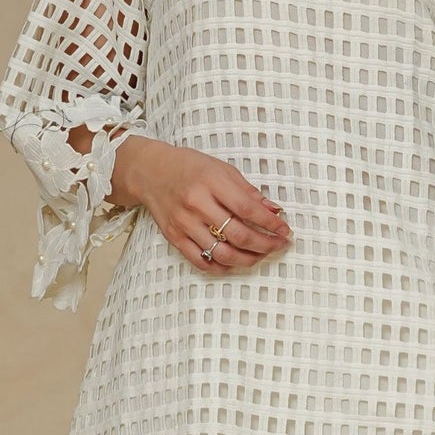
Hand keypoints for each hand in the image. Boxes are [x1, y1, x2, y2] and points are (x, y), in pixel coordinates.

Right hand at [107, 134, 293, 273]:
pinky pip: (201, 261)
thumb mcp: (221, 169)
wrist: (149, 172)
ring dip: (248, 259)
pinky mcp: (174, 238)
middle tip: (279, 245)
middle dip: (265, 244)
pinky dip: (222, 267)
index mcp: (211, 182)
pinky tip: (235, 262)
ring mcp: (184, 224)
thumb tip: (274, 210)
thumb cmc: (188, 167)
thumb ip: (248, 191)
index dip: (271, 224)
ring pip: (222, 253)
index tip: (285, 231)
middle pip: (238, 235)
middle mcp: (197, 204)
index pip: (249, 209)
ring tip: (261, 255)